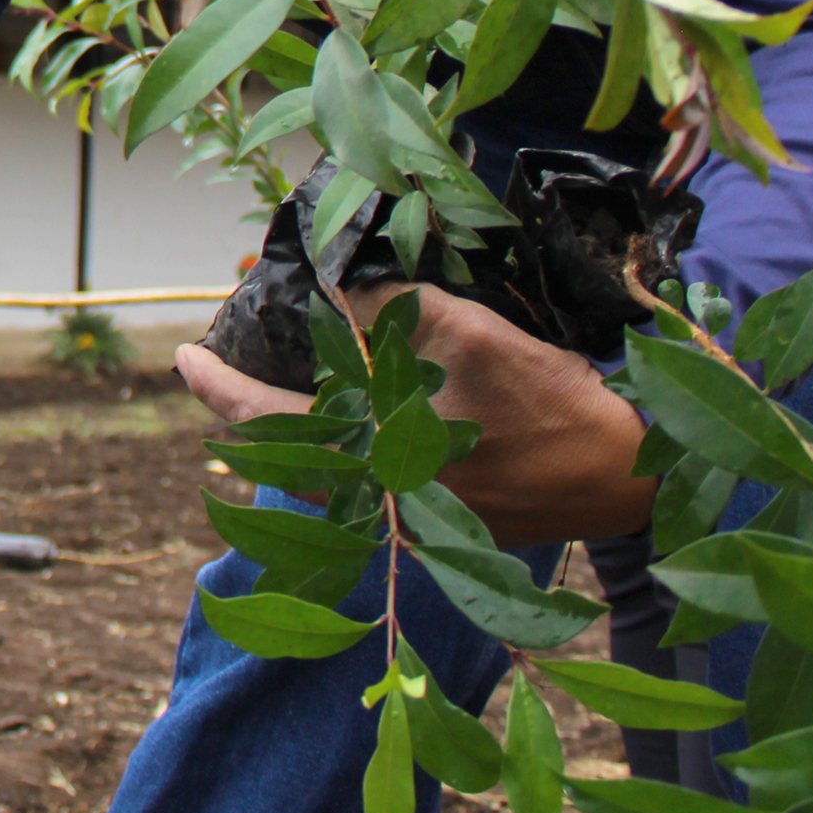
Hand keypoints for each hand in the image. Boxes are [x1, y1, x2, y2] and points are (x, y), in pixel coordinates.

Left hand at [176, 281, 655, 548]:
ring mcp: (412, 518)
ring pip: (328, 468)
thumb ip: (389, 311)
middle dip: (253, 401)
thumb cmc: (549, 404)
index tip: (184, 354)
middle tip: (232, 354)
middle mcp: (379, 501)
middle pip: (287, 451)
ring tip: (288, 371)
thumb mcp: (464, 334)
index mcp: (370, 461)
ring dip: (301, 420)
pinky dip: (351, 437)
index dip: (216, 387)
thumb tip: (341, 292)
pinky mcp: (444, 520)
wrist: (628, 475)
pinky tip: (358, 402)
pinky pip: (370, 478)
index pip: (264, 422)